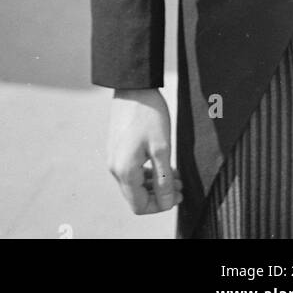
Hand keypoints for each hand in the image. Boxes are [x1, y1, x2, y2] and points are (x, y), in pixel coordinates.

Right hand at [107, 88, 181, 214]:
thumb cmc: (149, 115)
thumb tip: (166, 202)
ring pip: (133, 183)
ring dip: (154, 183)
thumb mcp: (162, 149)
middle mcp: (114, 166)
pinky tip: (160, 163)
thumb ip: (163, 180)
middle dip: (159, 194)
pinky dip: (145, 172)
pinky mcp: (115, 147)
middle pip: (136, 196)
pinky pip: (129, 169)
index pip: (140, 206)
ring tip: (174, 174)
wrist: (133, 86)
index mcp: (124, 170)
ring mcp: (113, 156)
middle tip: (180, 184)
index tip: (178, 194)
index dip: (160, 206)